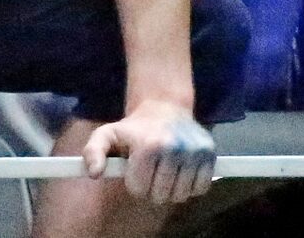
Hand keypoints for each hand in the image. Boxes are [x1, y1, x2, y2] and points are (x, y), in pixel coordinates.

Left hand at [81, 99, 217, 203]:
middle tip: (152, 170)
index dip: (135, 182)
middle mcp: (175, 148)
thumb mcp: (107, 134)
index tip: (136, 168)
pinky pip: (201, 188)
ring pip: (180, 195)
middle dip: (152, 187)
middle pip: (160, 195)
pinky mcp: (210, 153)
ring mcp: (195, 151)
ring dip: (171, 188)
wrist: (165, 108)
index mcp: (149, 145)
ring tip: (166, 170)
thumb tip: (95, 173)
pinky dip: (191, 186)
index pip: (139, 189)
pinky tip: (182, 172)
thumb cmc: (133, 128)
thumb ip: (93, 152)